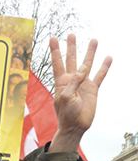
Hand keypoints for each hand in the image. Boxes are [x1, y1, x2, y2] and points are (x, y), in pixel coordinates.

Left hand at [49, 34, 111, 152]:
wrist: (75, 126)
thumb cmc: (66, 113)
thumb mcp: (67, 97)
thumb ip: (74, 81)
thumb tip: (84, 67)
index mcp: (61, 82)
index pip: (57, 63)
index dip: (55, 50)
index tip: (53, 38)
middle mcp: (72, 80)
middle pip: (71, 59)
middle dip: (71, 47)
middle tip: (71, 34)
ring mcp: (83, 84)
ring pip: (87, 64)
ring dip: (90, 52)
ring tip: (94, 40)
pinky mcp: (92, 89)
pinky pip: (100, 75)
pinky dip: (104, 67)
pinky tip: (108, 58)